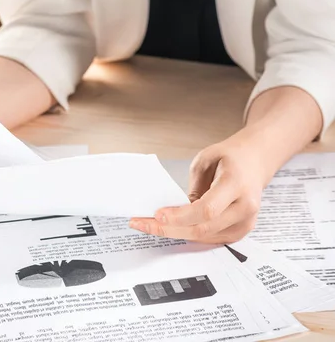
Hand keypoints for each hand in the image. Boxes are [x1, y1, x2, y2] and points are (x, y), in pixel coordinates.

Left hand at [129, 138, 267, 243]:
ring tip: (150, 226)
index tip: (157, 214)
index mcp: (236, 184)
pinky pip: (210, 239)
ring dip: (175, 233)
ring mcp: (245, 222)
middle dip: (168, 228)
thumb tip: (174, 211)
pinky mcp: (240, 231)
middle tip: (142, 224)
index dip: (180, 216)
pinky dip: (188, 235)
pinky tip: (170, 228)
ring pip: (204, 238)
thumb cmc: (230, 157)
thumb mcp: (205, 160)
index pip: (206, 209)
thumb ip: (192, 187)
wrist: (255, 162)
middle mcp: (245, 207)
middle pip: (202, 228)